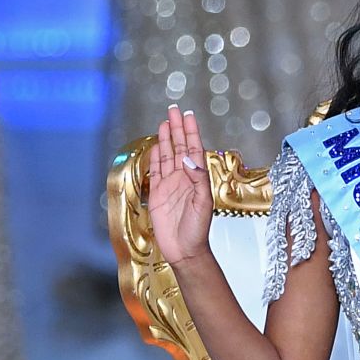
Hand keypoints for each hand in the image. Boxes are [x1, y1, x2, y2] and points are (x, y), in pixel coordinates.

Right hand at [148, 105, 213, 266]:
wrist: (184, 249)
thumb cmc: (198, 229)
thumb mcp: (203, 203)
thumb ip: (197, 179)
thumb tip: (187, 159)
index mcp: (198, 178)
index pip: (194, 149)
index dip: (191, 132)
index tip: (188, 115)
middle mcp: (184, 178)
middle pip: (180, 147)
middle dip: (178, 128)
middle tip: (174, 109)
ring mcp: (170, 184)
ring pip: (168, 156)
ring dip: (167, 139)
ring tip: (165, 122)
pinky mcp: (157, 194)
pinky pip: (156, 171)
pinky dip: (156, 157)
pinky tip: (156, 145)